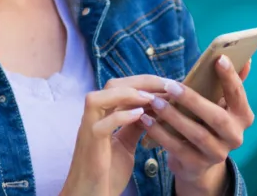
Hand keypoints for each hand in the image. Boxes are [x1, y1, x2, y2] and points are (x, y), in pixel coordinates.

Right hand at [60, 77, 160, 195]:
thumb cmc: (106, 174)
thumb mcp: (125, 146)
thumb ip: (134, 127)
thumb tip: (151, 110)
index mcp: (101, 117)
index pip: (121, 87)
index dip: (145, 82)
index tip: (169, 85)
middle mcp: (92, 119)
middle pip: (111, 85)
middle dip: (141, 82)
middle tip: (166, 86)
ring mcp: (88, 130)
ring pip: (98, 99)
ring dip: (127, 94)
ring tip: (152, 98)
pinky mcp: (89, 145)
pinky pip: (101, 124)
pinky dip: (120, 116)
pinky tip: (140, 115)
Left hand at [141, 57, 254, 193]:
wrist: (197, 164)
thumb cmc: (206, 123)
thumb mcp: (218, 105)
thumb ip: (229, 84)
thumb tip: (246, 59)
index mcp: (243, 117)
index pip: (238, 95)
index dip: (230, 78)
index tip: (219, 59)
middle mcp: (235, 137)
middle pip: (217, 118)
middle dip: (193, 100)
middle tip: (170, 85)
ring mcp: (217, 154)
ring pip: (196, 134)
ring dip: (173, 116)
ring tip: (154, 101)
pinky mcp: (197, 165)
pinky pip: (177, 148)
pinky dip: (160, 133)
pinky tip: (146, 120)